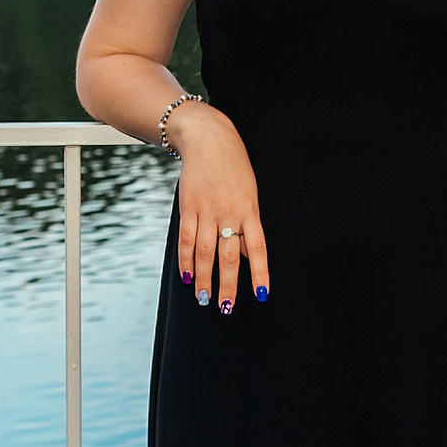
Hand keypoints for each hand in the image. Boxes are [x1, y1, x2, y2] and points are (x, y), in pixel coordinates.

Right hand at [171, 103, 266, 313]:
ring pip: (203, 252)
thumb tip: (249, 255)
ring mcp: (207, 210)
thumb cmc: (234, 168)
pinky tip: (186, 276)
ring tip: (203, 298)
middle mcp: (229, 212)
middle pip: (228, 255)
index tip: (261, 295)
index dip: (260, 273)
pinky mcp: (188, 207)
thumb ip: (248, 225)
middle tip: (225, 307)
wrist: (208, 139)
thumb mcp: (250, 193)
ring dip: (203, 278)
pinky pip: (186, 239)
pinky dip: (185, 260)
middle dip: (227, 284)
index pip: (258, 248)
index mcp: (250, 209)